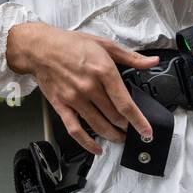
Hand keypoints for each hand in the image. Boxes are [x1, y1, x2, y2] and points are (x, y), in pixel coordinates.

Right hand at [6, 22, 156, 154]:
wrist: (40, 47)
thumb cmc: (71, 44)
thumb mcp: (105, 44)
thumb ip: (131, 57)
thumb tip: (152, 62)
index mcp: (103, 71)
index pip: (125, 103)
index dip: (138, 121)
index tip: (147, 131)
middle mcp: (89, 87)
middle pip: (114, 117)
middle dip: (127, 128)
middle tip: (133, 131)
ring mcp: (74, 98)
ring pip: (98, 125)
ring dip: (112, 136)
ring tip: (120, 138)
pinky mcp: (61, 105)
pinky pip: (75, 130)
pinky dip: (87, 143)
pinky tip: (97, 148)